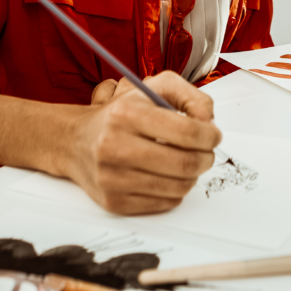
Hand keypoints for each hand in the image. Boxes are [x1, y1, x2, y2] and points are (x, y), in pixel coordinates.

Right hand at [68, 71, 220, 214]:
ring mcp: (113, 178)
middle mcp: (115, 146)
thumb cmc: (122, 112)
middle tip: (207, 152)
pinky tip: (169, 175)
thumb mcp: (156, 88)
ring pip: (178, 187)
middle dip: (206, 158)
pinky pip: (165, 203)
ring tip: (188, 161)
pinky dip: (176, 190)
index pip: (188, 132)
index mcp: (127, 114)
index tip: (214, 135)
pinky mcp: (114, 202)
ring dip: (193, 175)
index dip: (210, 136)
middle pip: (185, 164)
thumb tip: (209, 122)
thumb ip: (191, 97)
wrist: (77, 141)